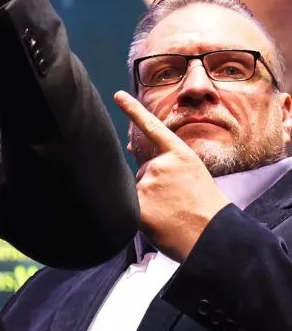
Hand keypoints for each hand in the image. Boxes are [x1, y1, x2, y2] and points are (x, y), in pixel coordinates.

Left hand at [114, 92, 230, 260]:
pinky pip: (128, 204)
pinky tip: (157, 220)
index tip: (117, 95)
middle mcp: (162, 164)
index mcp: (181, 155)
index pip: (152, 128)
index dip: (133, 110)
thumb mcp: (193, 177)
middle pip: (143, 170)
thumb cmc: (204, 210)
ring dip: (147, 200)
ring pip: (135, 188)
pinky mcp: (138, 202)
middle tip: (174, 202)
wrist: (214, 234)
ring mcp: (149, 181)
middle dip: (153, 186)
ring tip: (170, 213)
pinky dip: (138, 213)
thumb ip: (168, 167)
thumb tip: (136, 159)